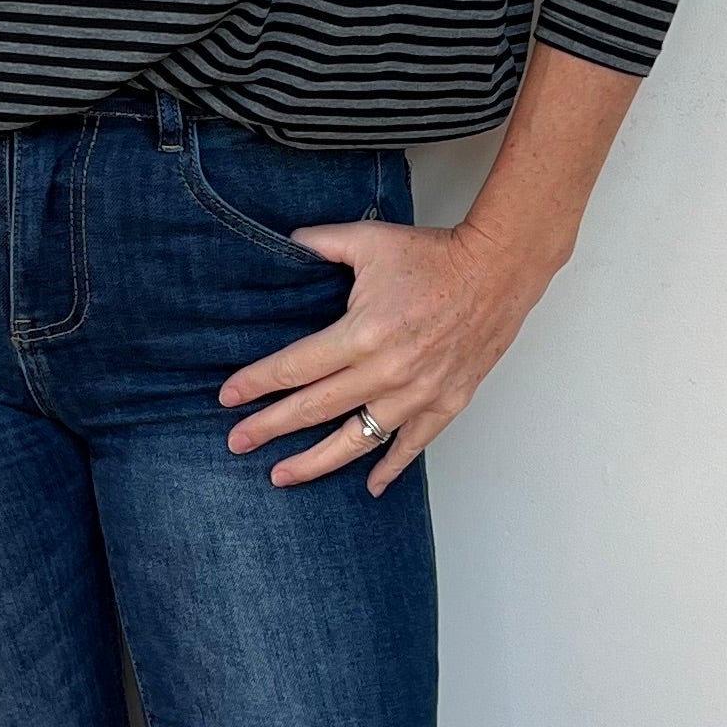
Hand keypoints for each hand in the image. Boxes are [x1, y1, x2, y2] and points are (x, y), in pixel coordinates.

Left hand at [216, 217, 551, 492]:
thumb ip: (320, 243)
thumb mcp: (369, 240)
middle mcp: (387, 371)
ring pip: (357, 440)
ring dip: (316, 461)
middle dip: (269, 428)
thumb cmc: (435, 255)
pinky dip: (390, 468)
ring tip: (283, 476)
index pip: (295, 368)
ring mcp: (419, 393)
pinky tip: (369, 486)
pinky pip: (412, 444)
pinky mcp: (447, 402)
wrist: (498, 269)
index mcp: (363, 333)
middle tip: (237, 444)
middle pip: (315, 410)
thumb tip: (284, 242)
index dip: (257, 384)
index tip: (228, 398)